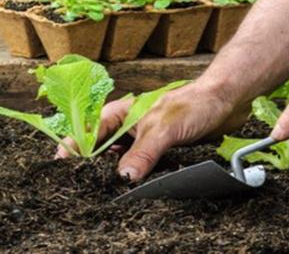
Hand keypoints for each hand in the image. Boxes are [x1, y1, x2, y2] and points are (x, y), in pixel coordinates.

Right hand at [55, 82, 248, 181]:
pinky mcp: (159, 150)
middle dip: (93, 164)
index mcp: (121, 113)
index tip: (62, 162)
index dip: (75, 146)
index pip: (90, 130)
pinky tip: (136, 185)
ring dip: (118, 172)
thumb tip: (124, 176)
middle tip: (85, 182)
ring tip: (107, 186)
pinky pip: (141, 166)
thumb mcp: (163, 130)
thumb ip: (142, 153)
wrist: (225, 102)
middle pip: (102, 148)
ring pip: (121, 159)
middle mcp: (129, 126)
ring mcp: (143, 139)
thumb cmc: (193, 103)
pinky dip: (137, 176)